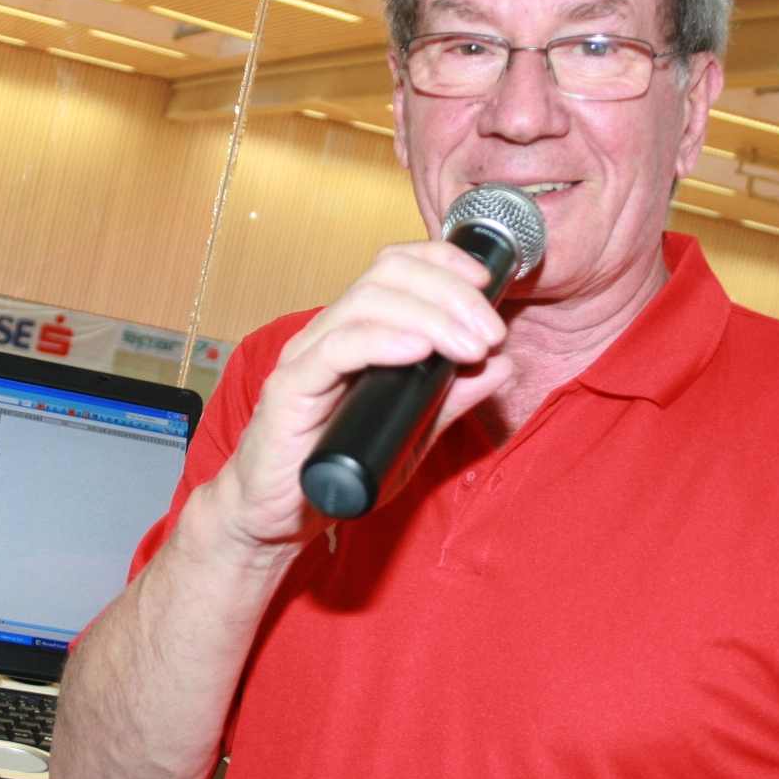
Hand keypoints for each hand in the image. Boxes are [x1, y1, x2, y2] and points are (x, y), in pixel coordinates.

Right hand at [209, 239, 512, 551]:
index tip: (489, 285)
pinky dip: (382, 342)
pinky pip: (336, 349)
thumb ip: (452, 397)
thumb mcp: (413, 432)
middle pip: (388, 275)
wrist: (276, 516)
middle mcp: (328, 332)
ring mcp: (306, 356)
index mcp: (355, 331)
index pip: (396, 267)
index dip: (443, 262)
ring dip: (431, 317)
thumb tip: (502, 365)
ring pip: (366, 302)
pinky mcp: (289, 388)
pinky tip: (418, 350)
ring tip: (471, 348)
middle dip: (451, 294)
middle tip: (491, 332)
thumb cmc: (336, 469)